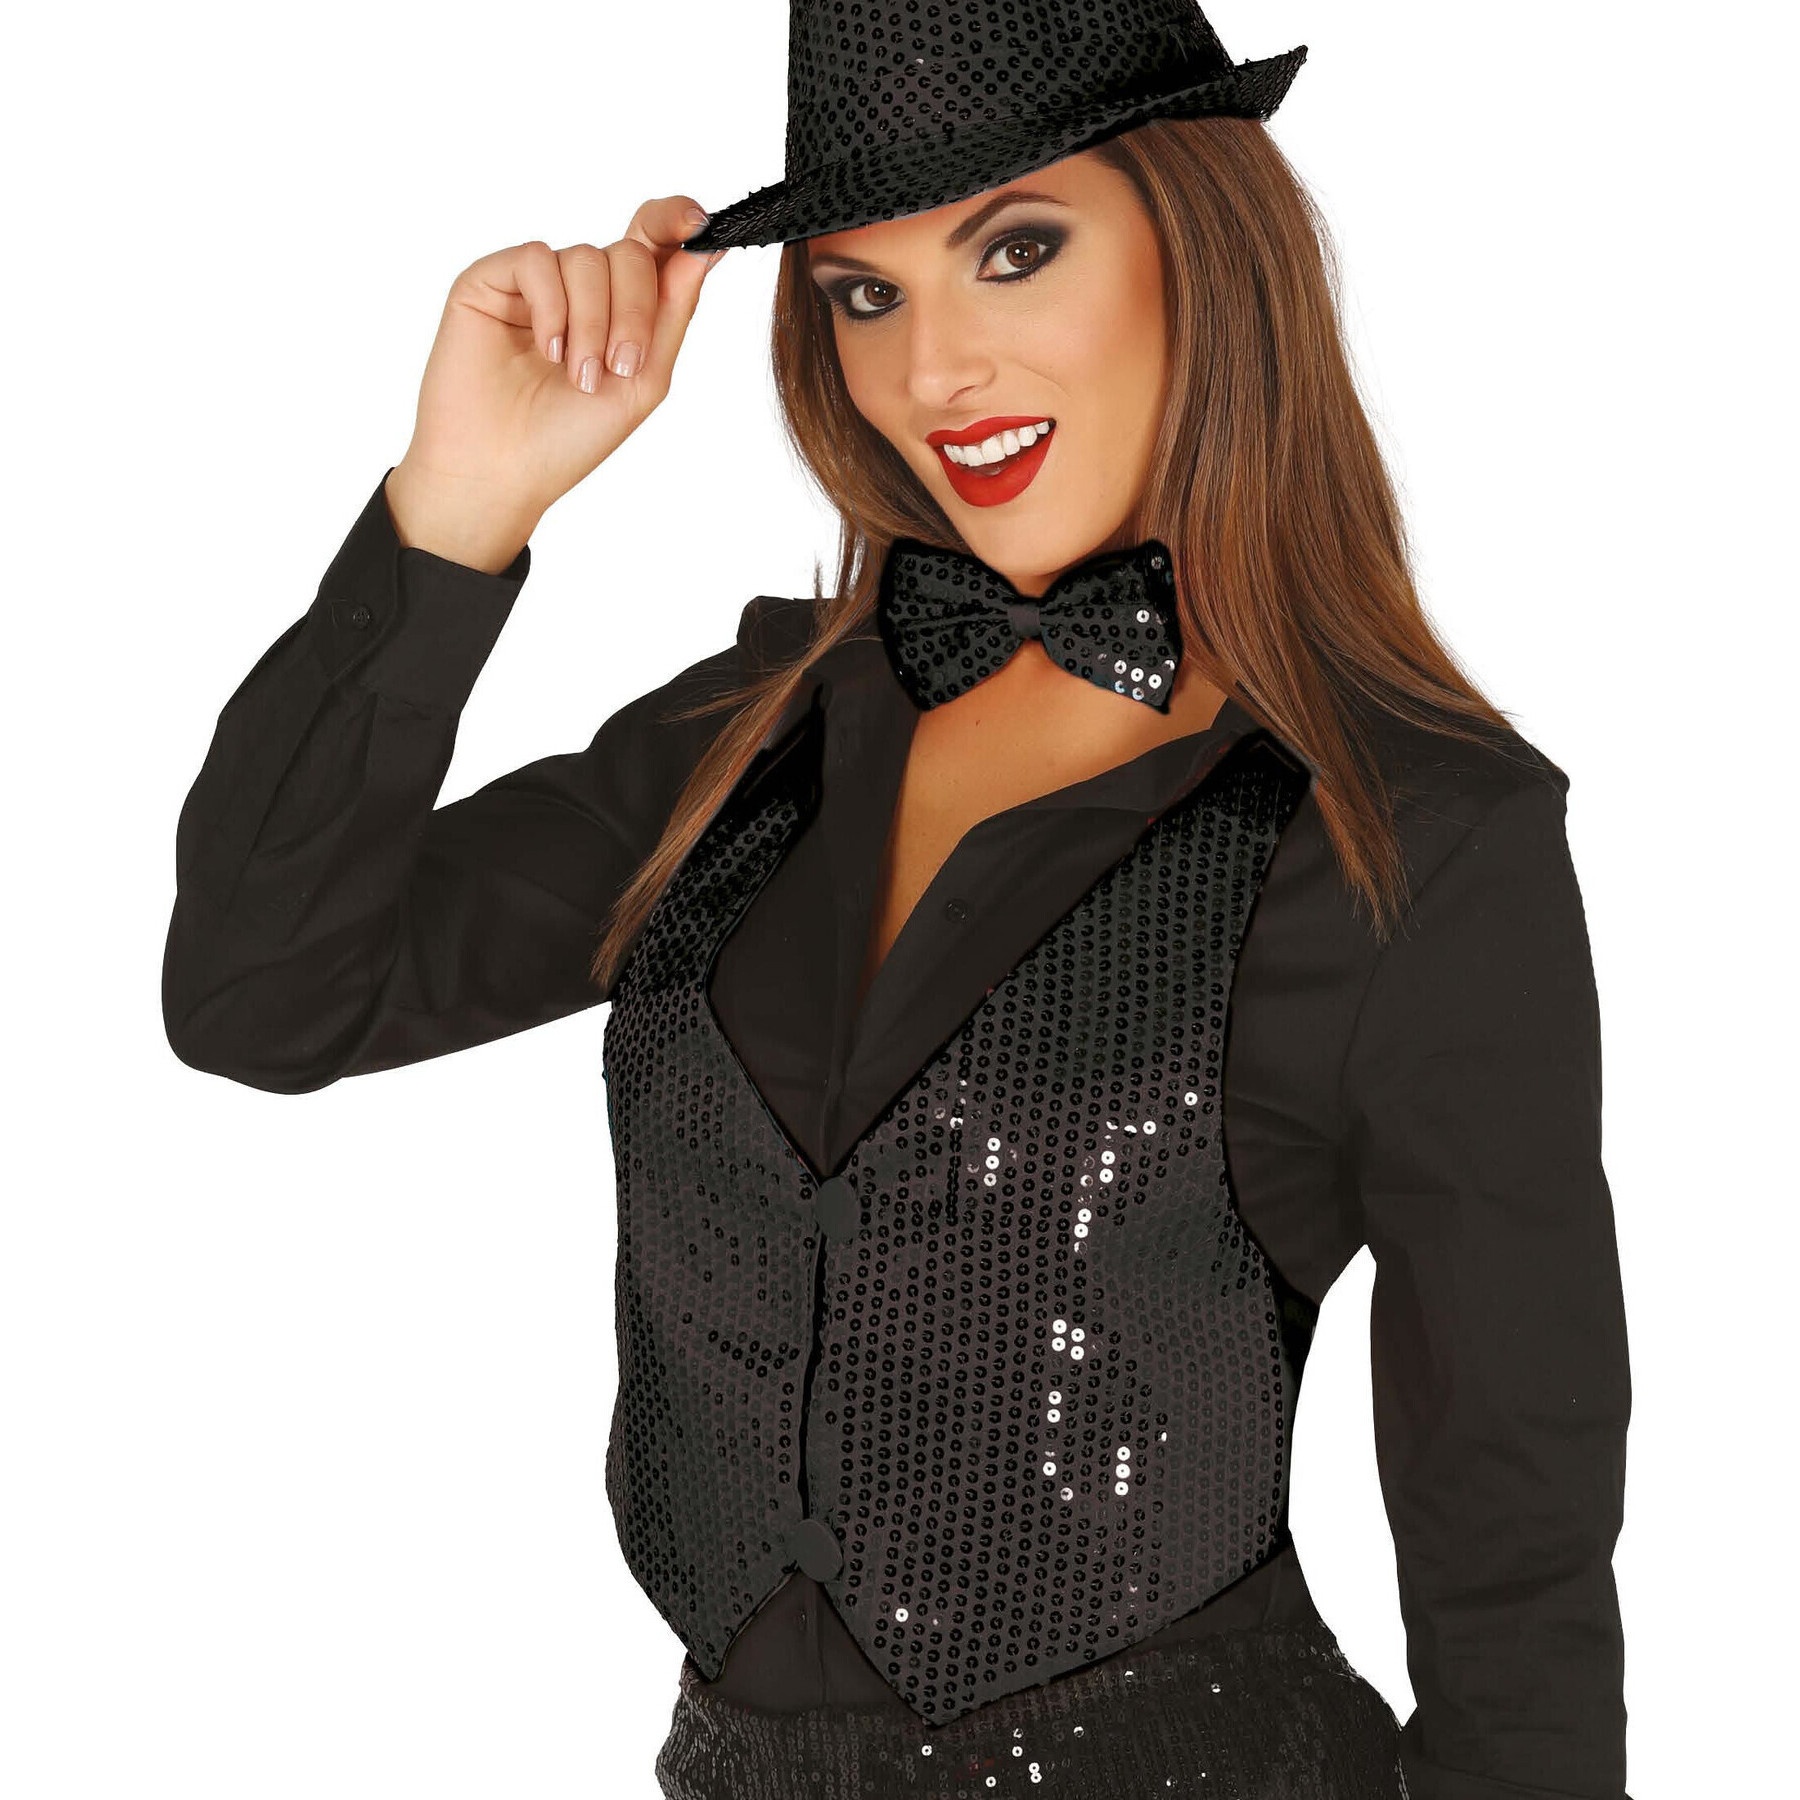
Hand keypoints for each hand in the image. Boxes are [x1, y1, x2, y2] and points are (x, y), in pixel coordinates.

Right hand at [386, 197, 726, 567]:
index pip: (653, 246)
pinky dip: (552, 307)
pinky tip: (547, 350)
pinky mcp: (491, 279)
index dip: (676, 222)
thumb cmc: (568, 438)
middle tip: (620, 367)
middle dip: (633, 310)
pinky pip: (537, 259)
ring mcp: (535, 283)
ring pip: (585, 256)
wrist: (502, 471)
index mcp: (619, 309)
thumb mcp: (643, 380)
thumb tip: (707, 247)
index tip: (702, 223)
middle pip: (628, 253)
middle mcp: (579, 289)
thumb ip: (674, 313)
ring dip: (593, 322)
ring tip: (578, 374)